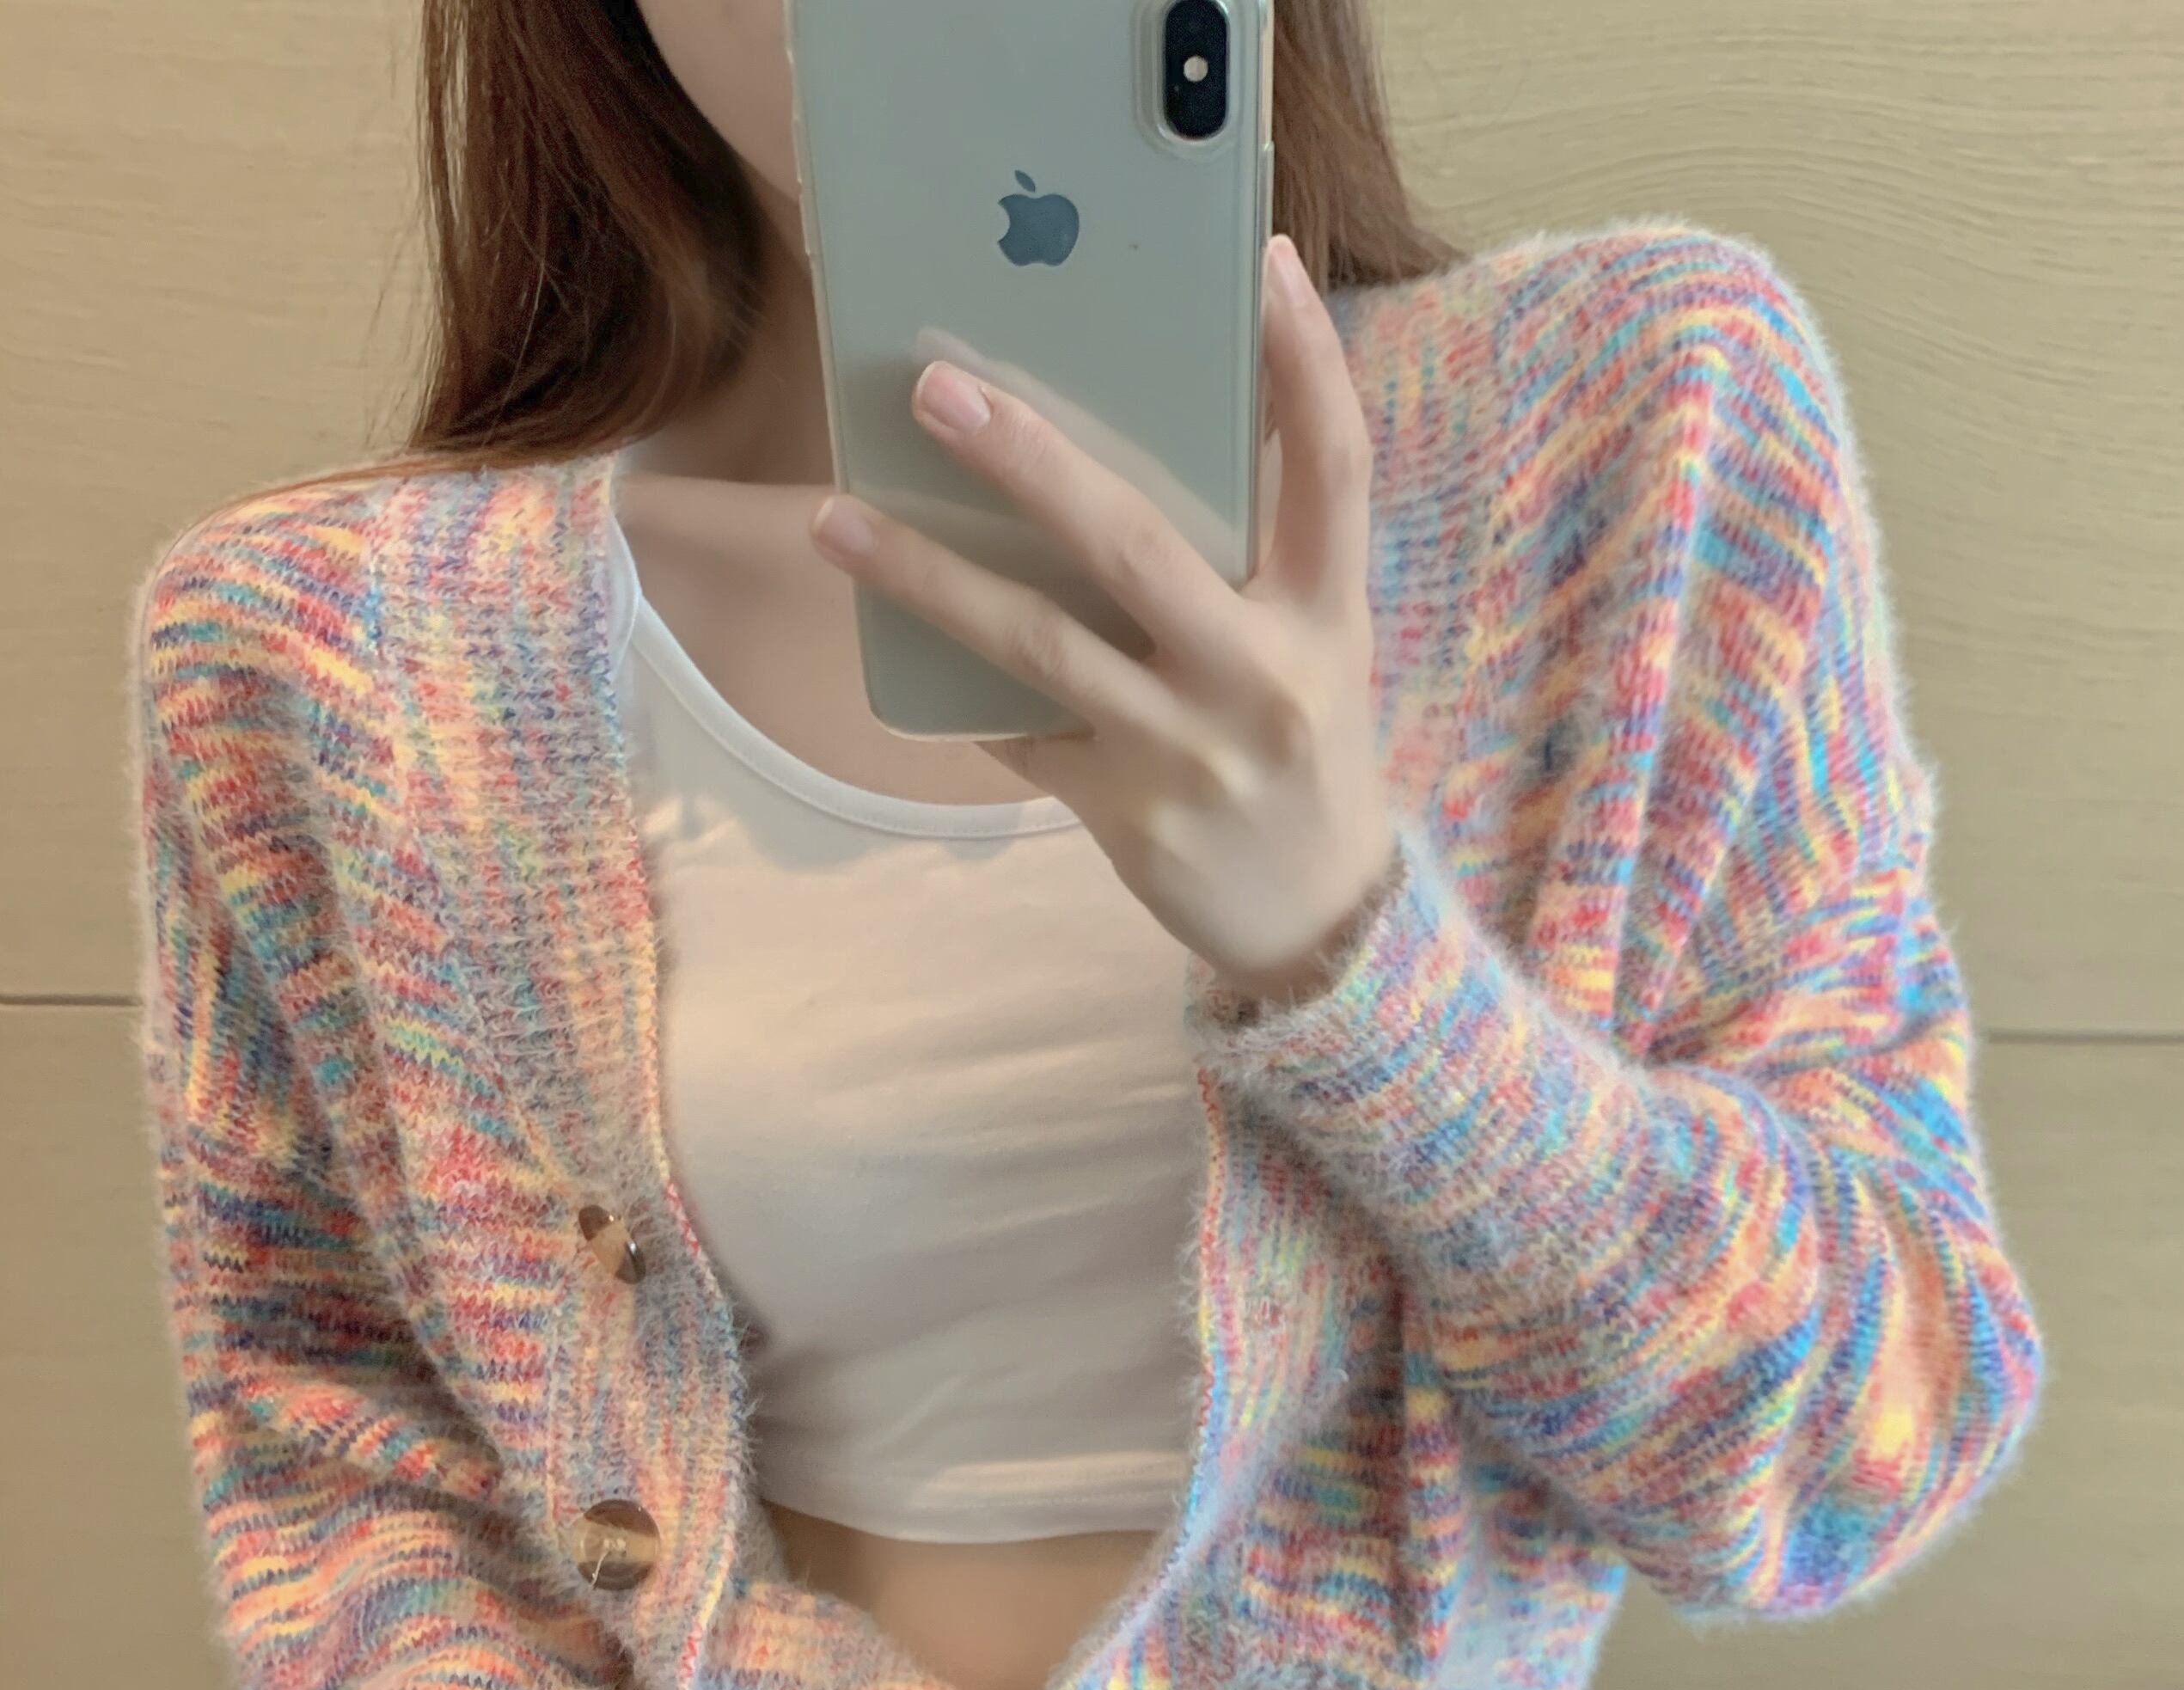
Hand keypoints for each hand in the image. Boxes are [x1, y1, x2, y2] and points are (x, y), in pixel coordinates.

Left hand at [808, 234, 1395, 1009]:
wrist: (1316, 922)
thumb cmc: (1299, 750)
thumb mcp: (1314, 647)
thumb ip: (1257, 555)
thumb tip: (1143, 431)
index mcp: (1326, 615)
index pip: (1332, 468)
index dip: (1307, 363)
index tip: (1269, 259)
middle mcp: (1259, 675)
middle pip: (1137, 545)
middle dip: (1030, 464)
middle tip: (936, 391)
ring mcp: (1186, 750)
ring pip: (1039, 644)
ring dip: (927, 576)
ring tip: (836, 519)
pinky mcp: (1124, 811)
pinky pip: (1019, 732)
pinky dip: (963, 689)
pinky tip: (898, 638)